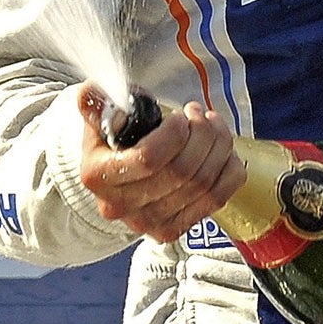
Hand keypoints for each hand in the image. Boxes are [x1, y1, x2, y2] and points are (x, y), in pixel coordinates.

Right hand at [76, 84, 244, 244]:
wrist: (116, 176)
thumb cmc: (113, 140)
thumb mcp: (99, 117)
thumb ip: (96, 103)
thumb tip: (94, 95)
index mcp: (99, 176)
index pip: (148, 159)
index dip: (175, 133)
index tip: (180, 116)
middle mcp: (122, 205)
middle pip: (181, 172)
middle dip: (202, 134)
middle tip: (200, 114)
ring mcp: (149, 222)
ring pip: (202, 184)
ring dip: (218, 146)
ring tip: (212, 126)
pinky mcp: (174, 229)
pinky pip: (216, 199)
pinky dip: (228, 170)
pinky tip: (221, 151)